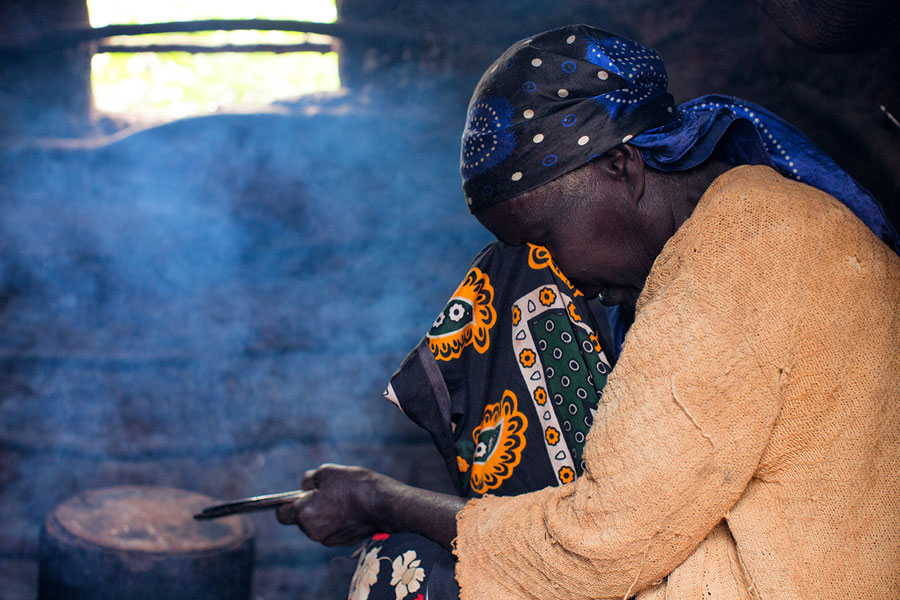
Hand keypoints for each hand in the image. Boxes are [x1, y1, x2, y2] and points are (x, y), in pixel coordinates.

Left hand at [276, 463, 465, 549]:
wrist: (384, 504)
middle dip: (310, 507)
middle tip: (327, 492)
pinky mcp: (343, 543)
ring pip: (318, 525)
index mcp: (305, 513)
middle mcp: (313, 531)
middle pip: (301, 519)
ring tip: (342, 499)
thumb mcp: (327, 472)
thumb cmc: (354, 485)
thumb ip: (309, 481)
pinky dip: (336, 521)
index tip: (296, 496)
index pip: (282, 514)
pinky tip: (351, 509)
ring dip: (324, 514)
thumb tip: (304, 488)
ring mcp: (328, 539)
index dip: (286, 504)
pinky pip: (332, 530)